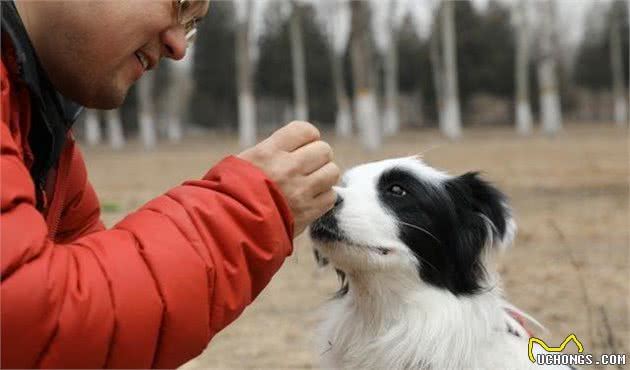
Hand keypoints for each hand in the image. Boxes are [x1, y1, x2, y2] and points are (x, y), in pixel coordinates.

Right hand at [238, 121, 339, 237]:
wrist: (229, 228)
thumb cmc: (231, 193)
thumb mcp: (244, 162)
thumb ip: (272, 151)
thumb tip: (297, 146)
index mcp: (269, 152)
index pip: (305, 130)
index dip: (308, 137)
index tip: (303, 147)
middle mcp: (288, 168)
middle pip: (324, 150)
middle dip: (318, 157)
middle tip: (308, 167)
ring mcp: (300, 191)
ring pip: (332, 172)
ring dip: (324, 177)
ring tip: (311, 183)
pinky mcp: (308, 212)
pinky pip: (331, 197)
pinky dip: (323, 198)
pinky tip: (309, 200)